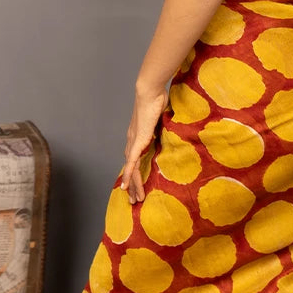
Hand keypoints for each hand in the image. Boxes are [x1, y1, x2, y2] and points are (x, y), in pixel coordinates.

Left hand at [121, 85, 168, 203]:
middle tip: (133, 200)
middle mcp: (132, 141)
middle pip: (130, 168)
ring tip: (134, 199)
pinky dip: (128, 175)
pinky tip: (126, 186)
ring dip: (132, 185)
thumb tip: (167, 135)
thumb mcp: (160, 120)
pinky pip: (132, 162)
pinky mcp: (137, 142)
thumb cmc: (156, 101)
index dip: (134, 174)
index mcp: (137, 137)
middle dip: (132, 185)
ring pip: (131, 169)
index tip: (136, 185)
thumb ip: (160, 129)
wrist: (150, 92)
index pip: (134, 160)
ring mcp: (133, 142)